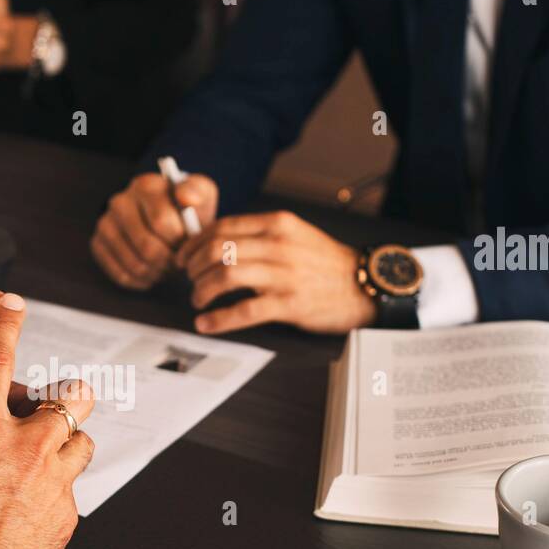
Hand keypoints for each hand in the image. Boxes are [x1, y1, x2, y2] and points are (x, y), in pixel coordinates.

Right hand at [0, 294, 95, 548]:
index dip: (4, 323)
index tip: (12, 305)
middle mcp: (25, 447)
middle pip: (66, 396)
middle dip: (65, 393)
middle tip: (58, 398)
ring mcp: (52, 478)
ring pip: (80, 441)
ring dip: (68, 444)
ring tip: (51, 458)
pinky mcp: (67, 512)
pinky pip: (73, 489)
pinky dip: (59, 490)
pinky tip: (39, 506)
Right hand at [90, 172, 218, 290]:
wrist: (163, 219)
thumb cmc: (185, 210)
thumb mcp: (200, 195)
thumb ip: (198, 192)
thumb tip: (186, 199)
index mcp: (146, 185)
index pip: (162, 223)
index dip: (179, 243)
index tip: (188, 246)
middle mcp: (120, 201)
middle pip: (147, 247)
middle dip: (168, 262)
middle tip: (178, 265)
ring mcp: (105, 223)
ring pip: (134, 264)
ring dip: (156, 274)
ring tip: (167, 270)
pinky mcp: (97, 244)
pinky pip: (120, 274)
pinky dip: (140, 281)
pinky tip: (152, 275)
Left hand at [177, 211, 373, 334]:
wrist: (364, 285)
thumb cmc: (325, 264)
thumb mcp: (294, 235)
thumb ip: (260, 236)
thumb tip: (217, 243)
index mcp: (277, 224)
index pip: (222, 228)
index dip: (195, 244)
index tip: (185, 258)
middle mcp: (279, 245)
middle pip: (217, 250)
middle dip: (194, 267)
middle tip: (189, 280)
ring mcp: (284, 275)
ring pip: (226, 276)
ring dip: (202, 290)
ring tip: (198, 300)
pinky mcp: (289, 304)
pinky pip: (244, 310)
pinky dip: (219, 319)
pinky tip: (206, 324)